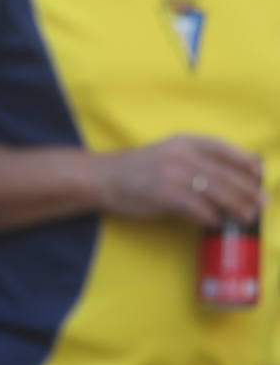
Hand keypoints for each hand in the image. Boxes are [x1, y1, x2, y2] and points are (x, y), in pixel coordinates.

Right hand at [94, 136, 263, 227]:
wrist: (102, 177)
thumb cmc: (137, 169)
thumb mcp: (168, 153)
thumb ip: (195, 159)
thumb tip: (229, 176)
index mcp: (185, 142)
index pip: (225, 149)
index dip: (246, 163)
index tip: (260, 176)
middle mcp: (182, 155)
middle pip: (227, 174)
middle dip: (248, 191)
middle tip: (262, 204)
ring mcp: (174, 175)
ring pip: (217, 192)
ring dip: (236, 207)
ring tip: (246, 217)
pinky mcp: (165, 195)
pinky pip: (198, 209)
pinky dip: (211, 218)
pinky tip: (216, 223)